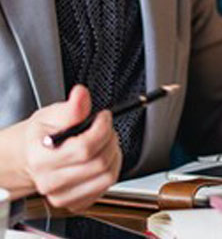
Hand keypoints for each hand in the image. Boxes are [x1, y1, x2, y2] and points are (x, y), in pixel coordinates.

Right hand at [18, 85, 121, 210]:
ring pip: (107, 176)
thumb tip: (81, 95)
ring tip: (105, 142)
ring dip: (114, 155)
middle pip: (99, 162)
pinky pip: (106, 187)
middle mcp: (50, 182)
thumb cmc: (42, 135)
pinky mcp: (75, 203)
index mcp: (42, 158)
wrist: (31, 156)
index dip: (102, 128)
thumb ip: (72, 107)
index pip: (85, 148)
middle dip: (110, 139)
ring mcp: (63, 196)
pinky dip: (110, 169)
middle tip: (105, 128)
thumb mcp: (52, 114)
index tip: (104, 116)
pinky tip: (100, 158)